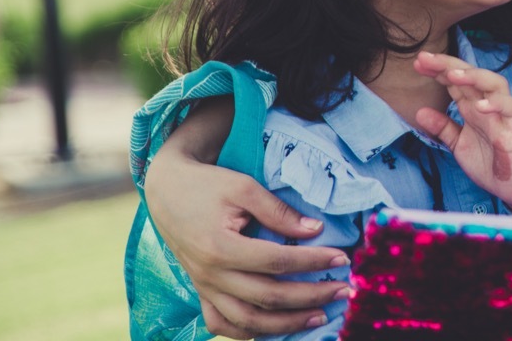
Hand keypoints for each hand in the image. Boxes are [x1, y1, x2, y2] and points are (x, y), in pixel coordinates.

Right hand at [145, 99, 349, 337]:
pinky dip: (248, 333)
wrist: (167, 191)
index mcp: (221, 248)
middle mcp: (211, 275)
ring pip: (247, 321)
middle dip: (311, 297)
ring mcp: (204, 288)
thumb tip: (315, 231)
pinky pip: (222, 324)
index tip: (342, 258)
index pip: (277, 262)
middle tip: (343, 290)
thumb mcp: (244, 188)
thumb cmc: (208, 185)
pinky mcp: (201, 291)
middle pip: (268, 297)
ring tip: (319, 318)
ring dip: (286, 324)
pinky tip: (275, 330)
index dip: (313, 262)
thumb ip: (278, 212)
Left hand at [413, 51, 511, 216]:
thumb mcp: (458, 144)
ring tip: (452, 74)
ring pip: (494, 83)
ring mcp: (502, 114)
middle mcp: (487, 105)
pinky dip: (497, 104)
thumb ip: (442, 127)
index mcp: (472, 106)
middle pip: (471, 74)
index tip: (418, 63)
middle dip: (449, 64)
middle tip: (426, 58)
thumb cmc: (489, 162)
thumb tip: (419, 112)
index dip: (437, 70)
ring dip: (474, 76)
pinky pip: (511, 108)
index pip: (455, 80)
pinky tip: (480, 105)